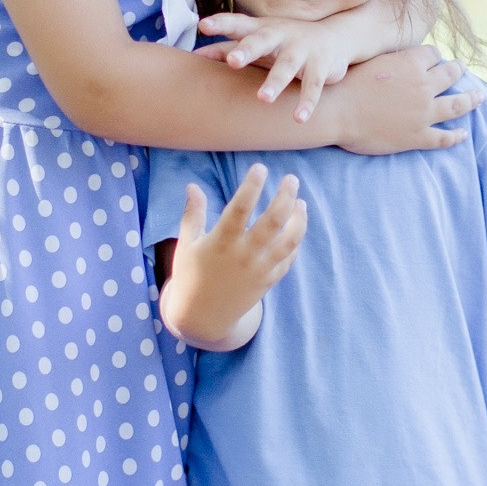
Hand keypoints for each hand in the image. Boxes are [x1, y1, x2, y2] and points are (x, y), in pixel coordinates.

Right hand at [160, 166, 306, 349]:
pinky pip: (288, 258)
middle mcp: (243, 255)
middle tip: (291, 179)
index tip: (260, 168)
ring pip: (288, 240)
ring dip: (299, 219)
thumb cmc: (191, 276)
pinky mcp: (269, 281)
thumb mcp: (186, 245)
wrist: (203, 317)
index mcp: (221, 242)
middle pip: (273, 221)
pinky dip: (295, 241)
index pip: (239, 208)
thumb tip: (192, 186)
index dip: (251, 186)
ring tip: (301, 202)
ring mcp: (259, 269)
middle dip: (285, 197)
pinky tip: (296, 226)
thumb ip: (192, 215)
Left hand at [198, 12, 357, 122]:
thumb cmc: (284, 42)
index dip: (221, 24)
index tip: (203, 26)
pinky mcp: (320, 67)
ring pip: (287, 66)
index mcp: (261, 29)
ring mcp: (302, 50)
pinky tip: (299, 118)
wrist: (336, 37)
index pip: (238, 24)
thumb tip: (194, 57)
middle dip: (248, 50)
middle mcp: (280, 36)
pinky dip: (307, 102)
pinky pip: (313, 86)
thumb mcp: (258, 41)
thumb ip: (227, 49)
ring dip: (275, 82)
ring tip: (263, 98)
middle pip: (262, 41)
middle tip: (233, 61)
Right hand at [333, 46, 480, 154]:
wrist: (336, 111)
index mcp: (412, 64)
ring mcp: (423, 113)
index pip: (433, 55)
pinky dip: (456, 136)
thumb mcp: (372, 59)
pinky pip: (444, 137)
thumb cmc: (346, 83)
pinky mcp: (417, 137)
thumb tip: (403, 55)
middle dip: (457, 71)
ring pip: (457, 105)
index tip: (434, 60)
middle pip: (451, 74)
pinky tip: (463, 134)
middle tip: (462, 70)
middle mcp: (423, 86)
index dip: (434, 57)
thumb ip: (393, 58)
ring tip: (479, 97)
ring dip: (471, 99)